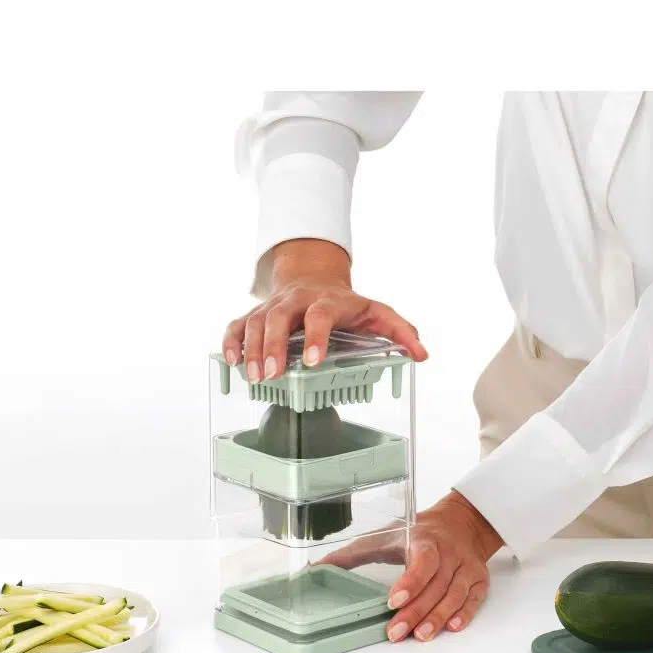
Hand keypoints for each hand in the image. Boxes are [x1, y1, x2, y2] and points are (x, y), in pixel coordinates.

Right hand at [222, 239, 427, 377]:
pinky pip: (238, 323)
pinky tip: (231, 362)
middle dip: (274, 346)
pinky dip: (232, 341)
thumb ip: (401, 332)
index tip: (313, 362)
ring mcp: (274, 305)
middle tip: (273, 374)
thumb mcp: (378, 313)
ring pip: (256, 321)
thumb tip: (422, 354)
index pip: (320, 315)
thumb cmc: (348, 304)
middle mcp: (297, 300)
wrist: (315, 276)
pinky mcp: (256, 312)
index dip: (315, 337)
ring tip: (254, 377)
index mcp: (328, 301)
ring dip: (251, 349)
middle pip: (279, 317)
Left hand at [323, 492, 503, 642]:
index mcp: (425, 539)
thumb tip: (316, 568)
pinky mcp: (479, 579)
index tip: (392, 601)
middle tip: (396, 633)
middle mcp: (450, 552)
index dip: (410, 582)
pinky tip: (452, 627)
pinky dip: (465, 613)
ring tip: (421, 636)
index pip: (422, 561)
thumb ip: (352, 554)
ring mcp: (466, 566)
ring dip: (438, 617)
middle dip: (415, 611)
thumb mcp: (384, 536)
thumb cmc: (418, 533)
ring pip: (455, 594)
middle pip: (435, 585)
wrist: (461, 522)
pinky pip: (475, 598)